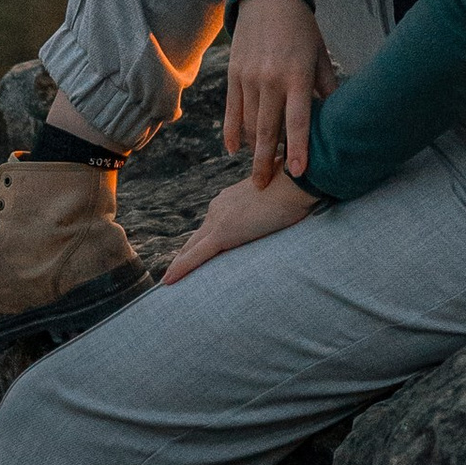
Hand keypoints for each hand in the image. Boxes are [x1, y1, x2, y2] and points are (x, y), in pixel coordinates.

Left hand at [163, 168, 318, 283]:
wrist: (298, 181)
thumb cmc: (295, 188)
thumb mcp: (276, 199)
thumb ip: (267, 210)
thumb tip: (275, 219)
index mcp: (229, 200)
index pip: (209, 227)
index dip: (198, 243)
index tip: (189, 256)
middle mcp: (219, 207)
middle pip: (195, 238)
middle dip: (183, 256)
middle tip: (169, 276)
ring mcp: (219, 219)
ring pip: (192, 248)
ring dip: (180, 266)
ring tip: (167, 283)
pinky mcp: (224, 232)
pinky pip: (197, 255)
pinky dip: (181, 268)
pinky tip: (168, 281)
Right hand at [226, 0, 331, 186]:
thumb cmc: (302, 29)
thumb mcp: (320, 56)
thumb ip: (327, 88)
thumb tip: (338, 120)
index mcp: (296, 76)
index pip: (298, 121)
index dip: (298, 148)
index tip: (297, 173)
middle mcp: (270, 79)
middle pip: (267, 130)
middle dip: (265, 162)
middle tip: (264, 188)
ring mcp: (248, 77)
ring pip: (247, 123)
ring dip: (251, 150)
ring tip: (257, 173)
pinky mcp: (233, 73)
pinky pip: (231, 109)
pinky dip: (232, 131)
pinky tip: (234, 148)